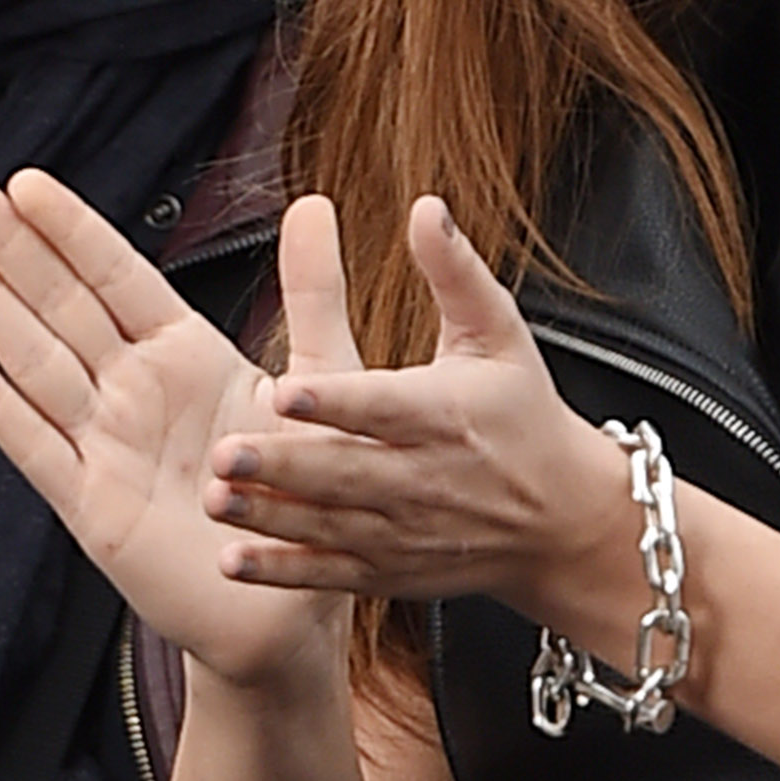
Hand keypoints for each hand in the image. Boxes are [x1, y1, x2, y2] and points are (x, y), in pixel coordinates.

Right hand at [0, 166, 348, 693]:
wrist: (289, 611)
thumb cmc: (312, 496)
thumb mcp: (326, 381)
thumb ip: (314, 293)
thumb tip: (315, 203)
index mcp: (189, 356)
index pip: (118, 277)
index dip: (71, 230)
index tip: (25, 180)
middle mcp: (137, 392)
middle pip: (61, 305)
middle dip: (10, 247)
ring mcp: (106, 446)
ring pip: (36, 361)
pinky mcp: (90, 507)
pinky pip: (36, 446)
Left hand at [200, 195, 629, 618]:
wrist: (563, 521)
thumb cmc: (525, 417)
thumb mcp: (501, 336)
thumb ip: (455, 272)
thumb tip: (426, 207)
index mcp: (445, 413)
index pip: (382, 405)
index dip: (334, 401)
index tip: (285, 390)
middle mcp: (424, 476)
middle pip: (345, 470)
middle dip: (284, 464)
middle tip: (223, 453)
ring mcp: (406, 529)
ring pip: (329, 524)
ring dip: (270, 516)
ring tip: (215, 500)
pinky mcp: (392, 569)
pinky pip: (332, 573)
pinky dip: (285, 571)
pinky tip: (237, 561)